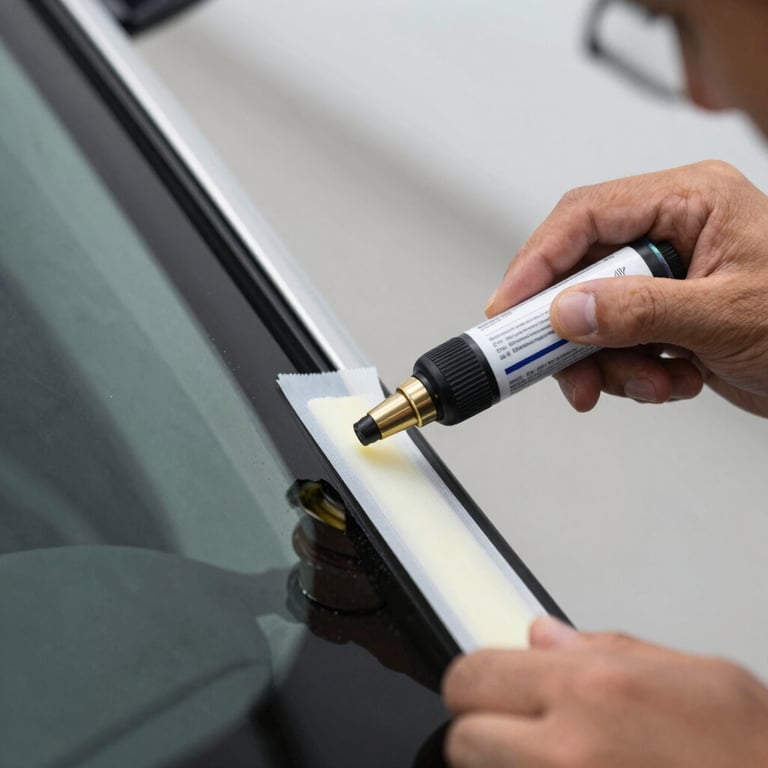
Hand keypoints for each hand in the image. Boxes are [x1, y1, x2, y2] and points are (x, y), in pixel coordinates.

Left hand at [442, 616, 767, 767]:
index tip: (490, 685)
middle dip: (483, 731)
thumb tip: (542, 636)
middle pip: (463, 741)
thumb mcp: (697, 675)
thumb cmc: (756, 754)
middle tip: (517, 729)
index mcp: (590, 693)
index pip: (473, 676)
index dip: (477, 680)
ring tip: (551, 759)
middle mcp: (567, 756)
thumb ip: (604, 649)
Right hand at [486, 160, 767, 415]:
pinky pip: (618, 344)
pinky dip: (633, 374)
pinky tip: (675, 383)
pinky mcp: (666, 318)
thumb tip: (568, 311)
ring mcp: (667, 279)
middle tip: (561, 368)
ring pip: (595, 317)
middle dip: (573, 330)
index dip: (538, 262)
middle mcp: (672, 234)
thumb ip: (641, 311)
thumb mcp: (726, 317)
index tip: (509, 308)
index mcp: (690, 203)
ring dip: (608, 362)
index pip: (586, 217)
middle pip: (581, 272)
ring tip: (651, 384)